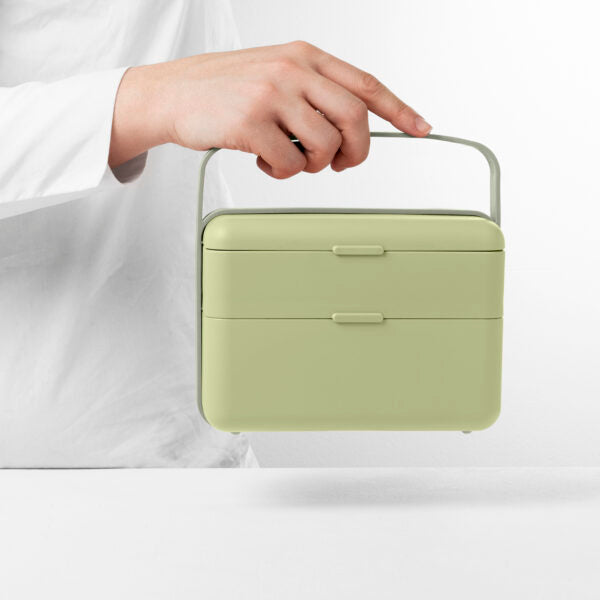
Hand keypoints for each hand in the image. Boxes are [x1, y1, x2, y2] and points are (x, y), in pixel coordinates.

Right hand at [109, 41, 431, 177]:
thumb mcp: (275, 74)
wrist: (171, 93)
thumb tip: (350, 130)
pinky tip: (266, 162)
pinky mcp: (250, 122)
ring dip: (314, 165)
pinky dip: (283, 173)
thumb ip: (313, 93)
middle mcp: (293, 69)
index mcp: (304, 56)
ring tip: (291, 159)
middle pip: (355, 117)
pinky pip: (290, 163)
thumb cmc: (224, 89)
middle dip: (356, 151)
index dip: (399, 109)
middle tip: (341, 164)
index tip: (420, 128)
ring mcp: (271, 93)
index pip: (366, 83)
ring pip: (325, 145)